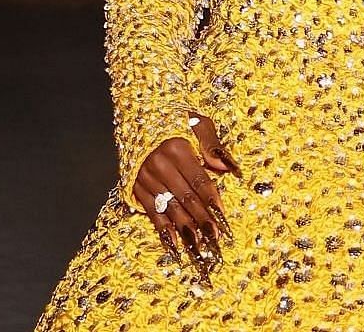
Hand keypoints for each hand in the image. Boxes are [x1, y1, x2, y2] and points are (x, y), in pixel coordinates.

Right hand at [131, 113, 240, 267]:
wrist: (140, 116)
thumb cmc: (175, 121)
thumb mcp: (198, 123)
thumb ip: (212, 145)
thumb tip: (228, 168)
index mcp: (177, 148)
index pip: (199, 180)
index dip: (212, 200)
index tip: (223, 218)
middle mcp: (159, 164)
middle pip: (186, 198)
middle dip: (201, 219)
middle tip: (214, 238)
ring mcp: (145, 178)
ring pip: (169, 208)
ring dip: (185, 229)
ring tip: (199, 246)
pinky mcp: (135, 187)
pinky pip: (151, 212)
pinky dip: (163, 228)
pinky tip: (175, 243)